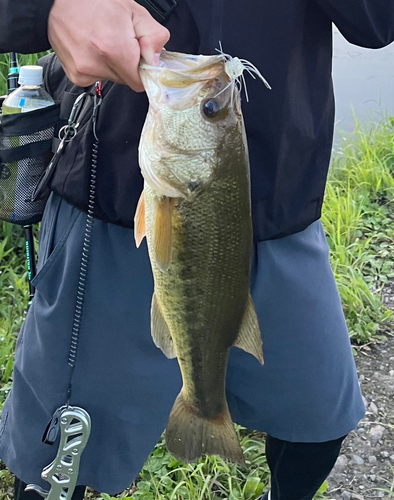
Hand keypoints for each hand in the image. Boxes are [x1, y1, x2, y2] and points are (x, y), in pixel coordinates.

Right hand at [47, 0, 169, 90]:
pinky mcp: (76, 76)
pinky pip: (97, 78)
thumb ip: (152, 36)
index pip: (139, 82)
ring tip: (102, 41)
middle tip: (120, 41)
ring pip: (112, 79)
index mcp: (113, 49)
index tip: (141, 58)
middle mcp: (96, 64)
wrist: (56, 0)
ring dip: (113, 64)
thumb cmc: (93, 1)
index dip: (143, 70)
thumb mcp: (132, 11)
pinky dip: (98, 66)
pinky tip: (91, 48)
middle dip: (128, 64)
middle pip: (126, 80)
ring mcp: (83, 72)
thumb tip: (155, 60)